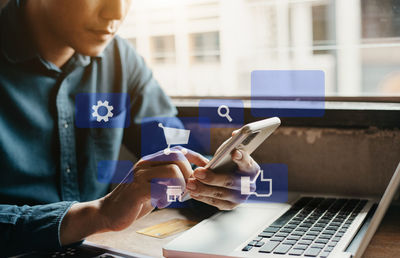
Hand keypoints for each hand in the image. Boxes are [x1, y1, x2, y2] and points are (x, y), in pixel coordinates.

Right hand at [60, 147, 207, 244]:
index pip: (178, 150)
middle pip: (177, 157)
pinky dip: (167, 197)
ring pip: (172, 170)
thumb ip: (169, 180)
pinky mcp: (137, 189)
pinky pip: (161, 188)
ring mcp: (140, 175)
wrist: (108, 213)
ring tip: (175, 197)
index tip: (203, 171)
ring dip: (180, 185)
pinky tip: (161, 203)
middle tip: (187, 189)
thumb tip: (192, 179)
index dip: (194, 159)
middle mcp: (146, 163)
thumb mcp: (154, 186)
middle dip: (189, 174)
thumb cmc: (134, 201)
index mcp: (151, 161)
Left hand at [186, 149, 259, 210]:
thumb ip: (233, 142)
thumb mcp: (231, 150)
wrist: (229, 177)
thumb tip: (235, 134)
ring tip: (190, 183)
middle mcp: (249, 184)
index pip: (247, 162)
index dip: (242, 158)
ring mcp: (240, 197)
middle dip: (213, 178)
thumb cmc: (229, 162)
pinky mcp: (230, 205)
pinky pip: (215, 202)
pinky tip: (193, 191)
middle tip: (198, 172)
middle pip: (231, 182)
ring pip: (221, 194)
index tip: (234, 153)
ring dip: (204, 189)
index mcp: (251, 168)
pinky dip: (203, 197)